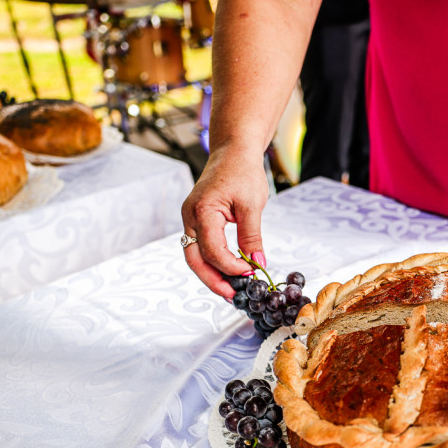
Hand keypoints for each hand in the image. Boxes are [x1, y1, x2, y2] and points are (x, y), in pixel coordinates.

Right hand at [181, 144, 269, 297]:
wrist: (233, 151)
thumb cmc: (243, 171)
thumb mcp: (252, 205)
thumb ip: (252, 236)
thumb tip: (258, 264)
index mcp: (202, 210)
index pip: (212, 249)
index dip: (230, 266)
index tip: (250, 274)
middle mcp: (190, 216)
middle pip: (194, 258)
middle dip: (213, 280)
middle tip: (232, 296)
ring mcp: (190, 218)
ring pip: (194, 255)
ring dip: (211, 274)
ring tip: (230, 290)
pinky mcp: (196, 220)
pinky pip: (199, 246)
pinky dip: (212, 261)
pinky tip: (227, 272)